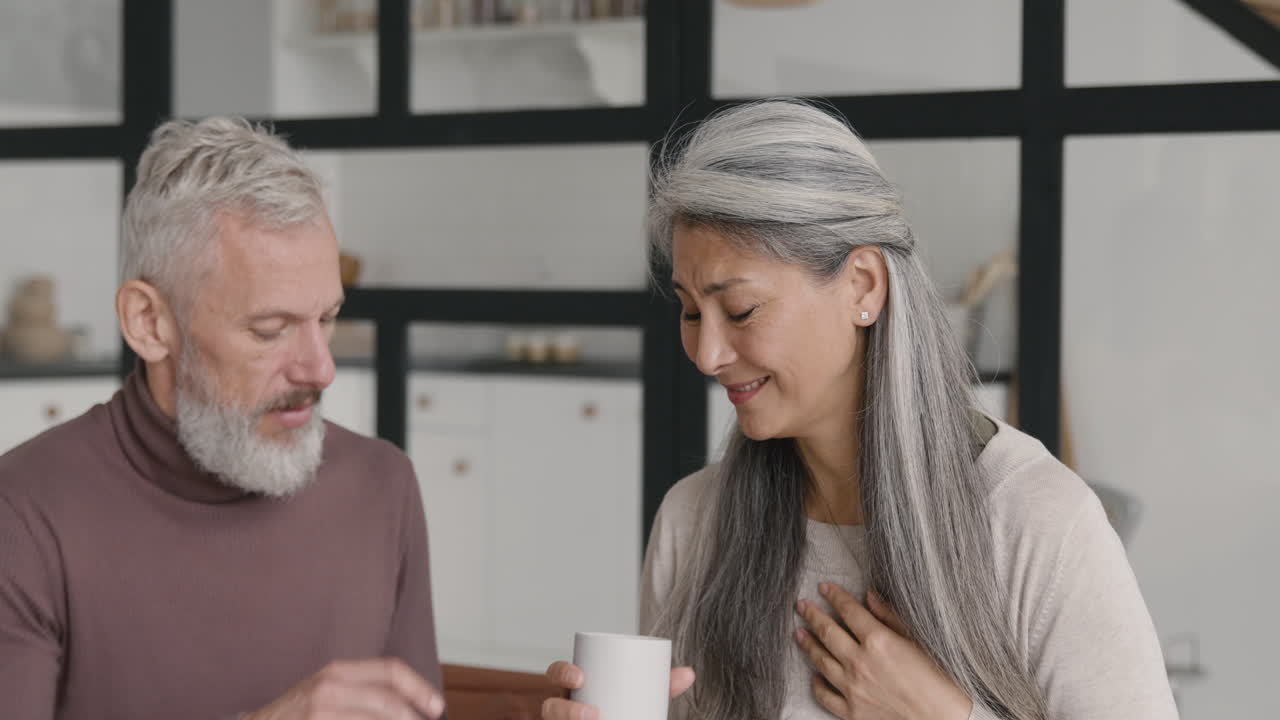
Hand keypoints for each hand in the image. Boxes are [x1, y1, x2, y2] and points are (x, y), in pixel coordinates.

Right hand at [242, 658, 444, 719]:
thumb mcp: (328, 691)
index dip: (419, 688)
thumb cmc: (298, 714)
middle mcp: (330, 688)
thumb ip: (364, 693)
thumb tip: (410, 706)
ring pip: (376, 719)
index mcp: (338, 671)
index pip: (391, 671)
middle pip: (388, 702)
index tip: (436, 707)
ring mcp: (321, 713)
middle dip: (412, 718)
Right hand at [541, 660, 695, 719]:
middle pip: (549, 707)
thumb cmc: (622, 710)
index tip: (580, 677)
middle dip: (564, 710)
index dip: (562, 672)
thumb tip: (689, 673)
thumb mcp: (638, 696)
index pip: (555, 673)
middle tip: (593, 714)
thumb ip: (661, 686)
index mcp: (573, 689)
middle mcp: (561, 709)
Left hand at [795, 583, 971, 719]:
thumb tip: (869, 595)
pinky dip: (816, 682)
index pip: (848, 611)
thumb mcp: (919, 640)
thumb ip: (890, 616)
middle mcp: (860, 663)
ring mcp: (853, 689)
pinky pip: (824, 695)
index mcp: (879, 641)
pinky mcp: (852, 712)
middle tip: (801, 605)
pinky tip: (814, 674)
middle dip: (812, 615)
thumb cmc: (940, 680)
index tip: (824, 587)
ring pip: (820, 661)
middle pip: (827, 632)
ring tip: (798, 632)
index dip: (834, 596)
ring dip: (807, 644)